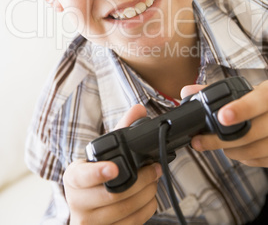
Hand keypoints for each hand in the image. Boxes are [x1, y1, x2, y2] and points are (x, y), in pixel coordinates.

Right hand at [63, 104, 161, 224]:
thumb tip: (139, 109)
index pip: (82, 176)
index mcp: (74, 177)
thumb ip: (121, 128)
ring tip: (155, 180)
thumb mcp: (104, 152)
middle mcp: (77, 202)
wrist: (87, 205)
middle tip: (155, 169)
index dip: (98, 172)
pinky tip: (149, 197)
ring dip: (147, 193)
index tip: (114, 168)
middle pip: (113, 194)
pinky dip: (146, 209)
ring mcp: (89, 222)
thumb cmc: (96, 174)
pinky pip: (130, 224)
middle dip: (141, 180)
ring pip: (125, 210)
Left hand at [181, 80, 267, 166]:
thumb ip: (215, 90)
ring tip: (216, 144)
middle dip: (221, 140)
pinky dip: (244, 158)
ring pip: (254, 151)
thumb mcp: (245, 90)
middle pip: (251, 132)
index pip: (258, 101)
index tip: (222, 116)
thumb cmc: (262, 101)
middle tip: (199, 141)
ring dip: (230, 150)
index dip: (240, 110)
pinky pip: (261, 161)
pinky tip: (236, 150)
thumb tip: (187, 92)